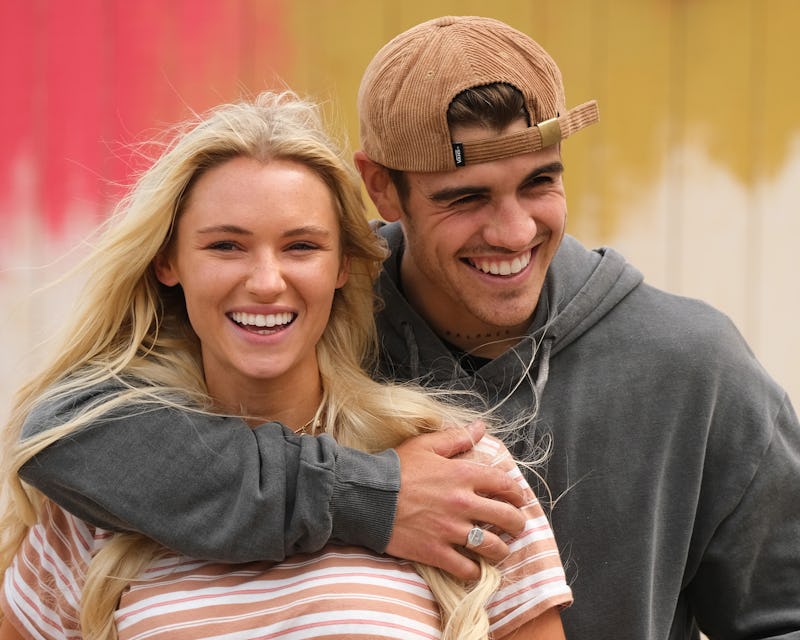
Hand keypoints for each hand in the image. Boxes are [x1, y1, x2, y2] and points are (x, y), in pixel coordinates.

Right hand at [386, 421, 525, 579]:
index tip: (518, 499)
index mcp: (463, 474)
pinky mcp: (436, 552)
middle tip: (516, 526)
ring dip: (501, 549)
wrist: (367, 496)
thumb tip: (480, 426)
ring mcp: (451, 530)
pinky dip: (474, 571)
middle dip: (517, 524)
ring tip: (500, 549)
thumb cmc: (396, 468)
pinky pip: (467, 569)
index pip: (504, 484)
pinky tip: (474, 567)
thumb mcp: (426, 445)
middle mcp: (463, 503)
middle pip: (507, 518)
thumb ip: (457, 437)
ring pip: (493, 547)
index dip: (517, 493)